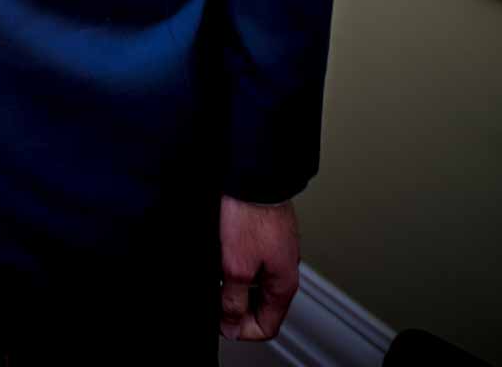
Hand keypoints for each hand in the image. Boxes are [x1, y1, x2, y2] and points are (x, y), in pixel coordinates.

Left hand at [218, 195, 298, 341]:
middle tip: (216, 293)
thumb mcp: (237, 267)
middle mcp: (285, 267)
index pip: (267, 327)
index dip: (241, 329)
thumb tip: (231, 326)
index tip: (221, 319)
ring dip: (236, 281)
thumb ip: (234, 301)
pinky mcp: (267, 231)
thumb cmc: (250, 214)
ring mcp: (277, 248)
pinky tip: (223, 247)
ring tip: (218, 266)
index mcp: (284, 283)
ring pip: (256, 280)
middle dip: (237, 304)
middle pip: (262, 305)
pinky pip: (253, 258)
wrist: (254, 171)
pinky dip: (237, 260)